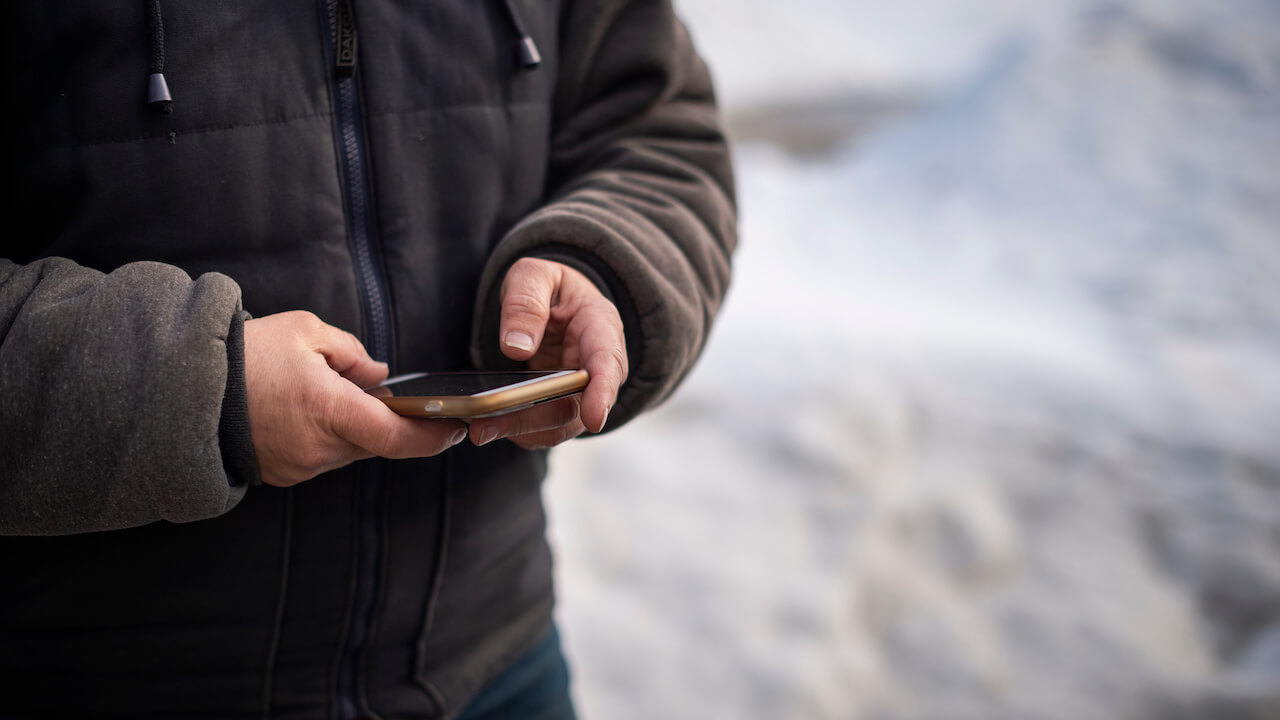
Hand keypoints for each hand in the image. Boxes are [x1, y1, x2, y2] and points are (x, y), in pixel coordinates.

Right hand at [244, 311, 467, 485]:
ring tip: (319, 391)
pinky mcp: (282, 475)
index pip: (397, 437)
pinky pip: (320, 456)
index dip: (433, 437)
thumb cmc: (243, 355)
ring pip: (348, 449)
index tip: (456, 429)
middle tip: (368, 388)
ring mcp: (300, 466)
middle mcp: (319, 448)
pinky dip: (323, 435)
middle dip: (383, 419)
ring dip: (350, 426)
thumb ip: (353, 353)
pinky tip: (301, 410)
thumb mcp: (304, 331)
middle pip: (375, 441)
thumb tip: (379, 376)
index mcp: (330, 411)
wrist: (180, 390)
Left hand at [469, 258, 627, 448]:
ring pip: (558, 424)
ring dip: (521, 430)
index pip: (607, 363)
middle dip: (535, 419)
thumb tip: (516, 347)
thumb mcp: (534, 275)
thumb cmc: (549, 288)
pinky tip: (487, 425)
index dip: (603, 392)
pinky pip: (543, 429)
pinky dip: (517, 431)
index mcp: (600, 327)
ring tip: (480, 429)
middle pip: (577, 405)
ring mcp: (581, 393)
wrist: (554, 303)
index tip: (594, 418)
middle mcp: (596, 367)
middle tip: (488, 424)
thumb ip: (525, 302)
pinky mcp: (561, 407)